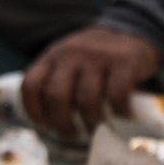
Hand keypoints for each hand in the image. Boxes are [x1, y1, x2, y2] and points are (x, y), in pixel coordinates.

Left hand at [21, 26, 160, 138]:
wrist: (132, 31)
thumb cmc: (96, 59)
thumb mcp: (70, 61)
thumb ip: (59, 82)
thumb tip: (52, 124)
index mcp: (53, 56)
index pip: (31, 85)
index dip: (34, 111)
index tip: (45, 126)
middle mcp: (71, 53)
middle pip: (57, 96)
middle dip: (62, 123)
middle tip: (72, 133)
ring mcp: (97, 56)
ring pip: (86, 99)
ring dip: (90, 122)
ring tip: (96, 129)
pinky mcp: (124, 61)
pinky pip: (116, 94)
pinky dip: (119, 111)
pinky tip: (122, 115)